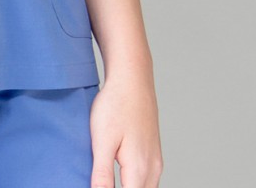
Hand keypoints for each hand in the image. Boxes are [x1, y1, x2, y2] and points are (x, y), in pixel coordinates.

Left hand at [89, 71, 163, 187]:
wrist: (132, 78)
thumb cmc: (115, 105)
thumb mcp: (102, 140)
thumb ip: (103, 174)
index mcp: (139, 170)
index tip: (99, 186)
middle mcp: (152, 169)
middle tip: (101, 182)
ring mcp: (155, 160)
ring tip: (109, 180)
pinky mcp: (153, 152)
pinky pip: (148, 179)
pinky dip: (135, 183)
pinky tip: (121, 178)